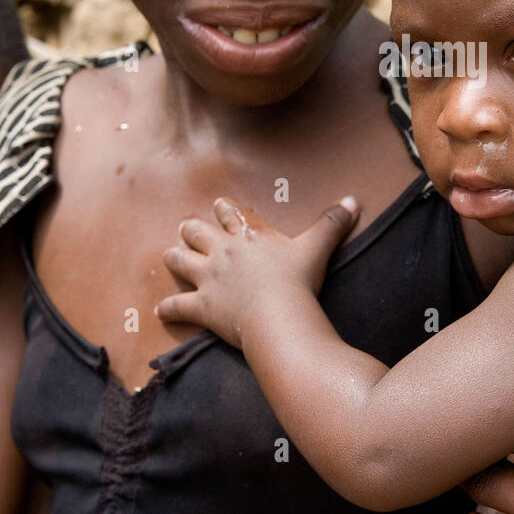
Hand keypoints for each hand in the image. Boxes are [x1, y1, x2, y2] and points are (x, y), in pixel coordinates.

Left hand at [156, 195, 358, 345]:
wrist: (277, 312)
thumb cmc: (296, 279)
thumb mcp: (317, 247)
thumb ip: (332, 222)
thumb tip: (354, 200)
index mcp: (247, 237)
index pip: (230, 215)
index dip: (223, 209)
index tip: (217, 204)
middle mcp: (222, 253)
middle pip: (197, 233)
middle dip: (191, 230)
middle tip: (187, 228)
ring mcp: (208, 279)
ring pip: (181, 262)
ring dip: (175, 258)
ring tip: (170, 256)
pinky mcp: (201, 307)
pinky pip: (177, 307)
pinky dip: (167, 309)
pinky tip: (160, 310)